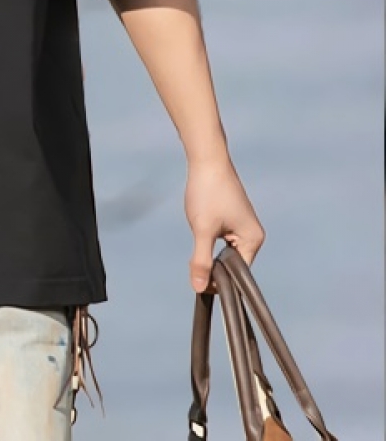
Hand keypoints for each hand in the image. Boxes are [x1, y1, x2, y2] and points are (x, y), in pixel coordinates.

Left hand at [184, 158, 264, 292]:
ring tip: (199, 226)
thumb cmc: (208, 192)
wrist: (206, 159)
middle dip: (212, 262)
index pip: (237, 273)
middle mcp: (252, 235)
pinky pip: (220, 238)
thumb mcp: (202, 229)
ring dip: (208, 248)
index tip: (200, 282)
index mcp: (253, 240)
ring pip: (222, 250)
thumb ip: (201, 260)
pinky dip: (208, 237)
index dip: (218, 280)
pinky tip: (200, 221)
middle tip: (195, 250)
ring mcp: (242, 226)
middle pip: (230, 263)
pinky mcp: (232, 218)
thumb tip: (199, 288)